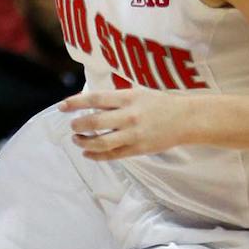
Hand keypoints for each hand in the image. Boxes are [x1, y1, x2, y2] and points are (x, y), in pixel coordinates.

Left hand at [60, 88, 201, 159]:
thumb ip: (117, 99)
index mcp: (129, 97)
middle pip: (94, 122)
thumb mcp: (139, 93)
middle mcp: (129, 116)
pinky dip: (97, 155)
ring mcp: (134, 134)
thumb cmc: (161, 103)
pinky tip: (88, 153)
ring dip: (84, 142)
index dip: (76, 102)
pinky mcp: (138, 149)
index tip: (62, 106)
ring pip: (101, 141)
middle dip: (78, 125)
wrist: (187, 119)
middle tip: (73, 126)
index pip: (95, 99)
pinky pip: (112, 155)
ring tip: (77, 140)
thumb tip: (91, 103)